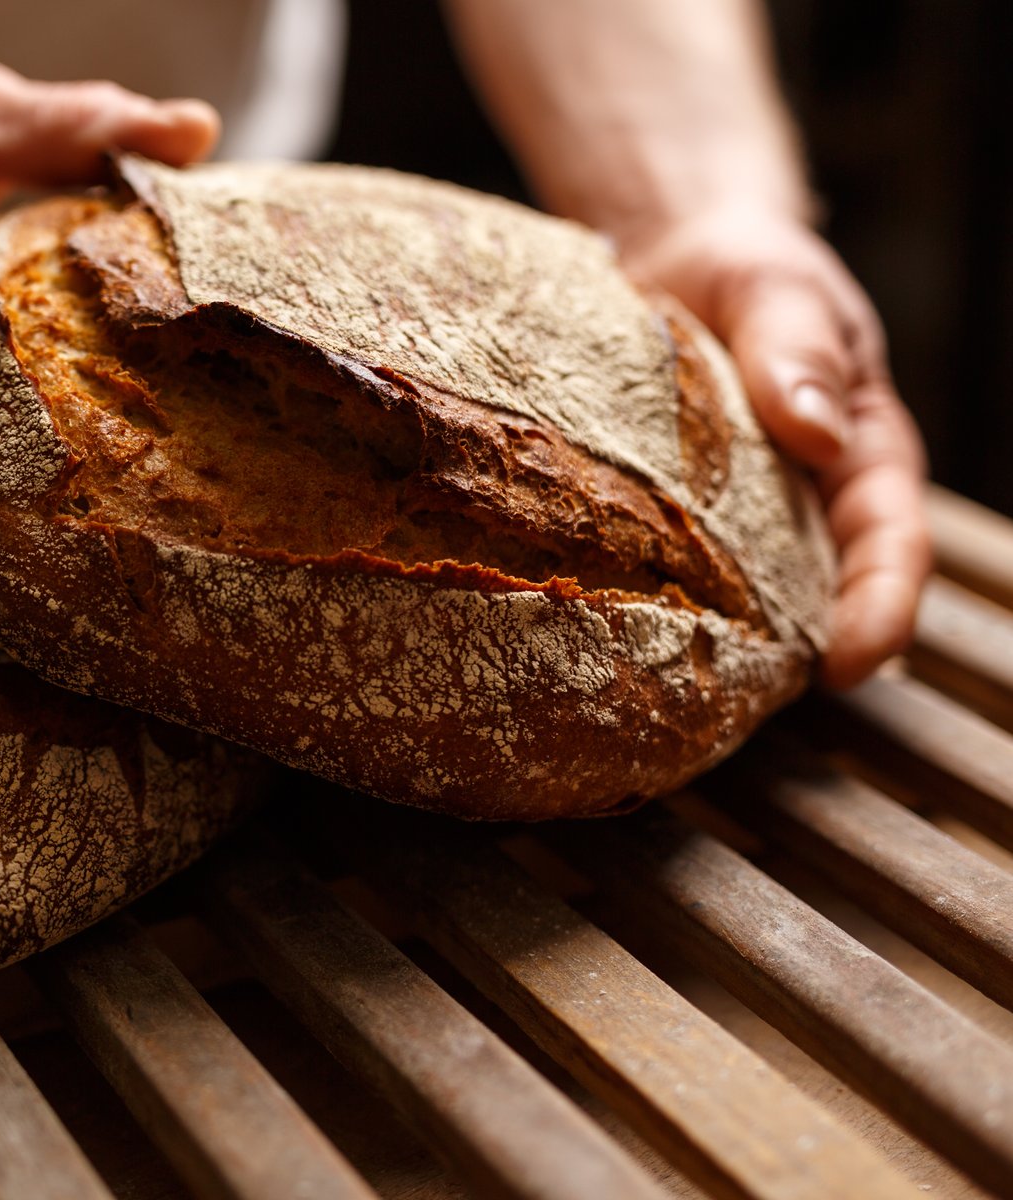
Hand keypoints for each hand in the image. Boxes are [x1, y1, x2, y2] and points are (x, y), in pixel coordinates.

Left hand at [621, 208, 931, 687]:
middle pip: (815, 595)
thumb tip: (814, 430)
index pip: (889, 545)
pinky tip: (593, 623)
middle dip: (790, 656)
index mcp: (858, 452)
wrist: (674, 256)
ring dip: (712, 644)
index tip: (852, 664)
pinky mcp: (667, 513)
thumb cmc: (747, 270)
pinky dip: (636, 597)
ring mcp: (733, 514)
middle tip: (743, 703)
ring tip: (664, 691)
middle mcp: (802, 498)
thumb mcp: (779, 285)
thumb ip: (797, 345)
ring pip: (736, 598)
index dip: (879, 611)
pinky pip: (658, 567)